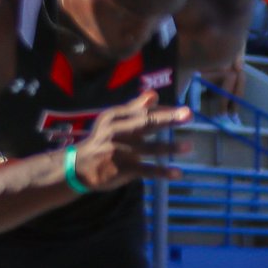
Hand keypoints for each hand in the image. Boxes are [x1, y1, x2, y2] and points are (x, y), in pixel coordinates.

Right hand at [72, 91, 192, 191]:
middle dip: (168, 118)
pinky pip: (146, 170)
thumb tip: (154, 94)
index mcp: (116, 117)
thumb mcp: (112, 120)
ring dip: (169, 147)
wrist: (78, 167)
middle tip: (188, 114)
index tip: (184, 111)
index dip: (164, 111)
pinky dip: (162, 172)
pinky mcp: (123, 169)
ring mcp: (120, 151)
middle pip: (146, 123)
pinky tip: (177, 173)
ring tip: (189, 146)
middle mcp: (118, 132)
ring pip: (148, 148)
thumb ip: (134, 108)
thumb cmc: (102, 140)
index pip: (143, 111)